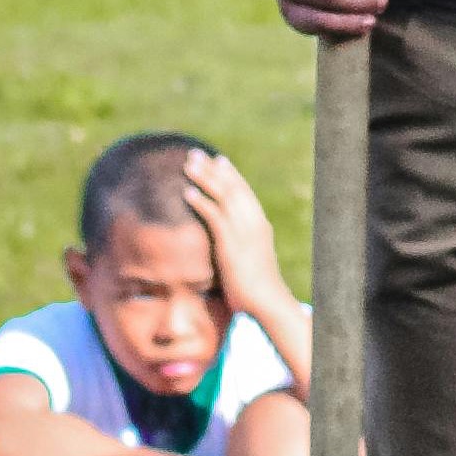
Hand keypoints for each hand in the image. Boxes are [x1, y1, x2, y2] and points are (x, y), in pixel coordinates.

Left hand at [186, 151, 293, 320]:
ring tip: (188, 164)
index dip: (231, 175)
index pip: (244, 192)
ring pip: (223, 195)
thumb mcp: (252, 261)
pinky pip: (214, 215)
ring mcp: (243, 231)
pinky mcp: (231, 242)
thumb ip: (242, 250)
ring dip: (204, 177)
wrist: (267, 301)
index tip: (218, 160)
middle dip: (213, 169)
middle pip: (232, 187)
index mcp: (259, 225)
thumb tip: (232, 251)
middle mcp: (253, 222)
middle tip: (196, 154)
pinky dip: (201, 201)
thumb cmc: (259, 288)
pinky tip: (187, 192)